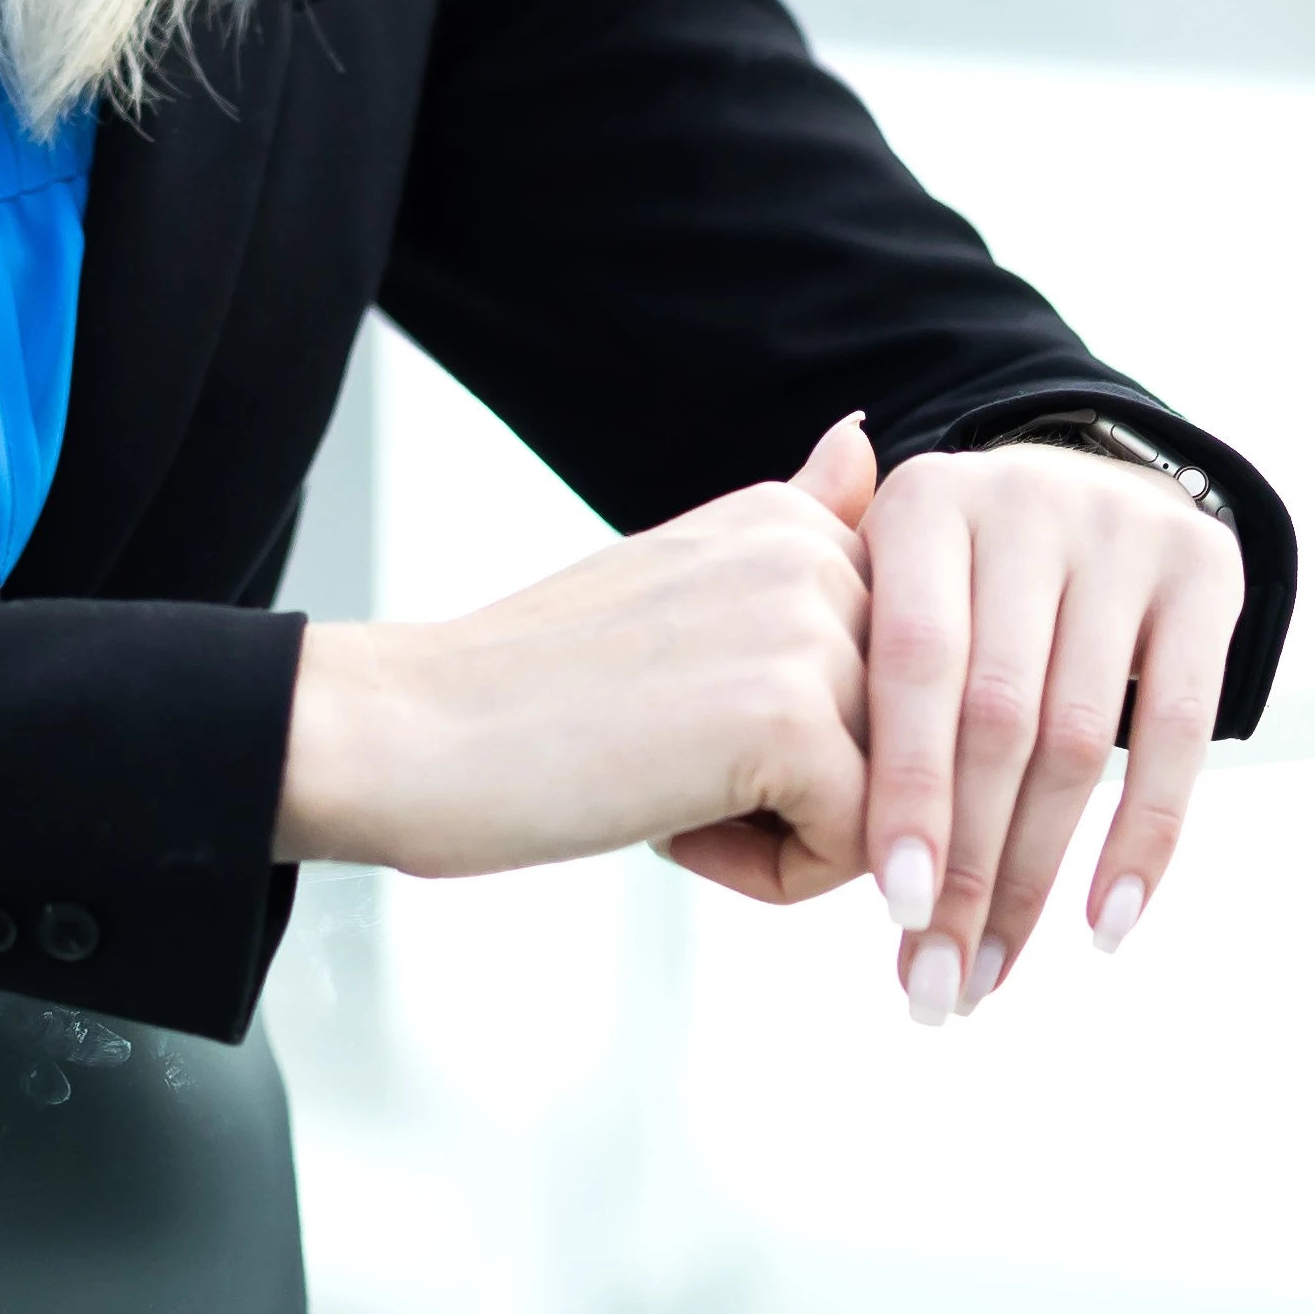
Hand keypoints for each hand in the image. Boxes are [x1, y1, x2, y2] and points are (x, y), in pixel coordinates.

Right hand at [277, 415, 878, 889]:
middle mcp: (811, 551)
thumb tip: (865, 439)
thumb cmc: (535, 686)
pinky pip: (857, 855)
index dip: (795, 733)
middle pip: (900, 744)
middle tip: (663, 753)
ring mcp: (805, 629)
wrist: (414, 730)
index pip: (889, 682)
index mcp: (788, 517)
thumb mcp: (682, 579)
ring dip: (783, 832)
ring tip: (662, 780)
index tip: (681, 712)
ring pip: (890, 802)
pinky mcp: (793, 723)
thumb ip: (795, 524)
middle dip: (804, 790)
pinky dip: (764, 874)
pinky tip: (665, 819)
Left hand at [856, 441, 1244, 1023]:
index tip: (890, 910)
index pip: (914, 666)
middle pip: (996, 717)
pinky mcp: (1203, 574)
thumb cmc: (958, 566)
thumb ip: (825, 663)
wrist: (1093, 478)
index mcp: (925, 501)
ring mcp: (1118, 534)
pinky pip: (1180, 733)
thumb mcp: (886, 573)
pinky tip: (1104, 923)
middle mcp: (1022, 503)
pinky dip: (1143, 840)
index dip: (904, 790)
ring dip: (1035, 877)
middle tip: (933, 978)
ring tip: (989, 972)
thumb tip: (731, 766)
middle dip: (965, 864)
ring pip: (1079, 740)